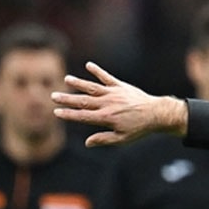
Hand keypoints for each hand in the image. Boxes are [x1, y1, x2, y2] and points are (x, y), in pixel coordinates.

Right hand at [51, 62, 188, 146]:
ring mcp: (113, 93)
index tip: (56, 112)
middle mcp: (107, 104)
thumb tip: (87, 143)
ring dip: (79, 83)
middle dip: (67, 99)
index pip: (83, 116)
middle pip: (83, 101)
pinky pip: (107, 78)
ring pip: (92, 88)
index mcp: (106, 118)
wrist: (156, 114)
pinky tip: (88, 65)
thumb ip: (104, 140)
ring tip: (66, 79)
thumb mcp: (122, 139)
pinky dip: (98, 71)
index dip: (69, 114)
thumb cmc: (139, 129)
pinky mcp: (120, 86)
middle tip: (53, 96)